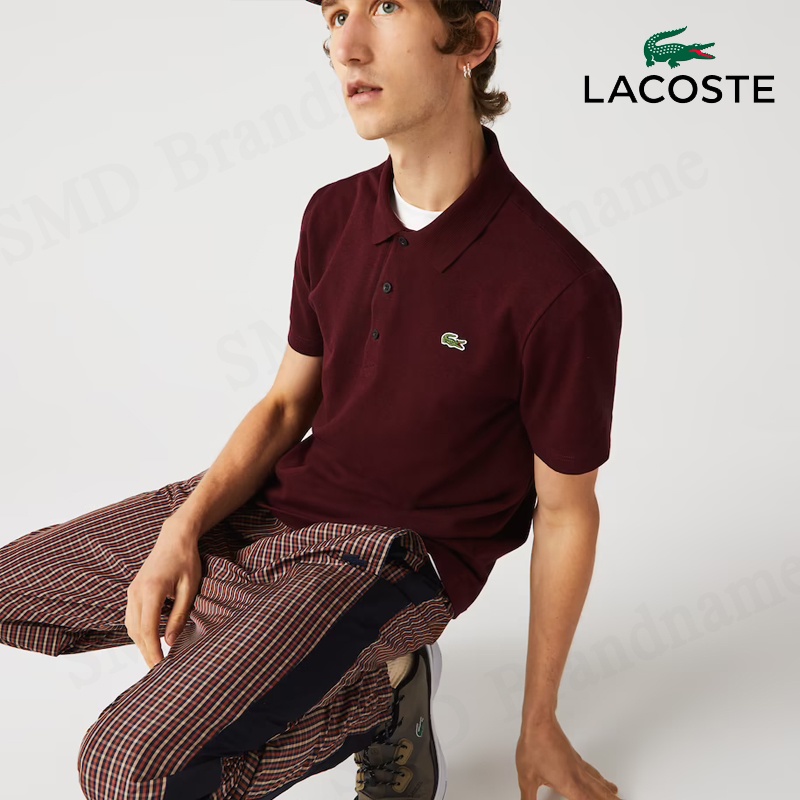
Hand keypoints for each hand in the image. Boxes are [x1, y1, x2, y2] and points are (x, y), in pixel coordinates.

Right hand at [125, 520, 202, 668]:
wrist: (174, 538)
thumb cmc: (186, 561)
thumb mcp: (189, 588)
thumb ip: (179, 615)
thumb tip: (169, 642)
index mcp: (151, 591)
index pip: (148, 630)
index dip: (152, 652)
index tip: (160, 668)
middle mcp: (136, 593)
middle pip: (136, 632)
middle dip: (146, 653)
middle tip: (158, 671)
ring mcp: (131, 592)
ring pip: (131, 627)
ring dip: (141, 644)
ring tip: (155, 658)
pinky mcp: (133, 591)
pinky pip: (132, 618)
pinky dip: (139, 632)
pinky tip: (151, 639)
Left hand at [515, 716, 621, 798]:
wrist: (539, 721)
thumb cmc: (534, 745)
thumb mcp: (527, 778)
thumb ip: (528, 798)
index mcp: (569, 783)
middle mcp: (577, 774)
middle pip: (598, 793)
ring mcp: (576, 764)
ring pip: (596, 780)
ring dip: (606, 790)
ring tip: (615, 794)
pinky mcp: (573, 755)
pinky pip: (591, 770)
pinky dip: (599, 777)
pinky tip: (598, 777)